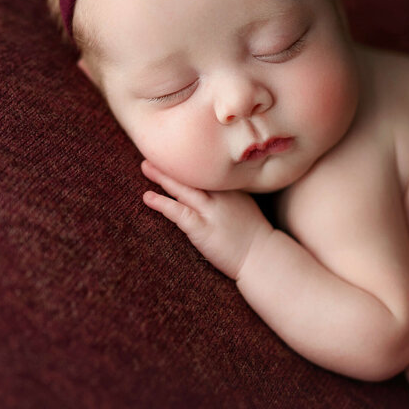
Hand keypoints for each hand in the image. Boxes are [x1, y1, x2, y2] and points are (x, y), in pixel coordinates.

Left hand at [140, 160, 271, 279]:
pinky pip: (178, 212)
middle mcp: (221, 195)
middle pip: (193, 174)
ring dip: (163, 177)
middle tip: (155, 151)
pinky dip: (162, 203)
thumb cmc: (255, 236)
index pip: (206, 171)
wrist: (263, 258)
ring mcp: (212, 211)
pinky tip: (147, 197)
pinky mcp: (203, 228)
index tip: (177, 152)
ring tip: (145, 166)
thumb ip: (230, 196)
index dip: (190, 162)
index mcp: (231, 188)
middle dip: (173, 163)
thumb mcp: (245, 207)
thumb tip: (214, 191)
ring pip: (183, 189)